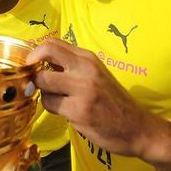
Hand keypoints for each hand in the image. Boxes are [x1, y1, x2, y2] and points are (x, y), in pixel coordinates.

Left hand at [26, 39, 170, 159]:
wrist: (138, 127)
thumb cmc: (113, 101)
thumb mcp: (95, 74)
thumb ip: (71, 65)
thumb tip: (40, 62)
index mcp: (88, 58)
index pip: (52, 43)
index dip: (35, 53)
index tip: (32, 66)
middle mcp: (86, 68)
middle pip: (44, 54)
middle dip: (34, 70)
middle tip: (38, 83)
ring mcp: (83, 89)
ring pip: (43, 82)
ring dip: (44, 93)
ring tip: (58, 100)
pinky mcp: (79, 110)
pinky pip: (50, 104)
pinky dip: (52, 108)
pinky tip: (67, 112)